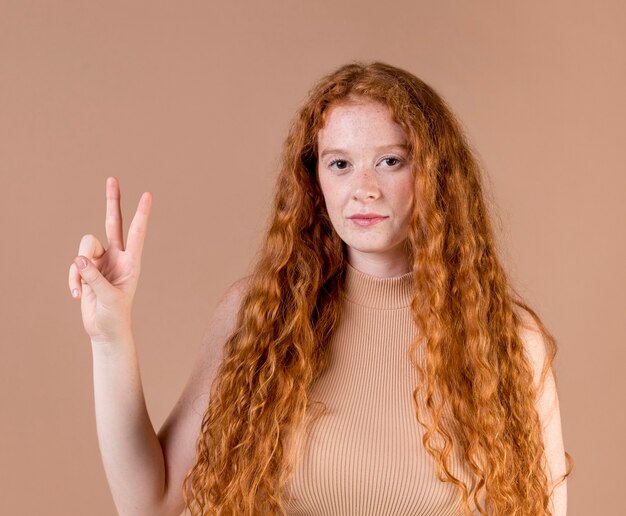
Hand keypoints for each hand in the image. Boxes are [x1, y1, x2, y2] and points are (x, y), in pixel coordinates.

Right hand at [69, 177, 152, 343]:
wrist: (104, 329)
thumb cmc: (114, 316)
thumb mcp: (108, 299)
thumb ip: (94, 278)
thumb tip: (79, 259)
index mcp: (132, 262)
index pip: (137, 233)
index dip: (141, 214)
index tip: (147, 195)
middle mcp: (117, 256)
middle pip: (113, 223)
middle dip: (112, 201)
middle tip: (112, 178)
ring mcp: (101, 260)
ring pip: (85, 246)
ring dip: (80, 268)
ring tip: (82, 289)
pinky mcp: (86, 268)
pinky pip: (74, 264)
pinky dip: (73, 278)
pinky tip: (77, 295)